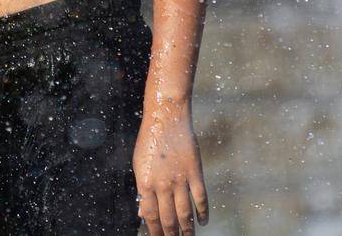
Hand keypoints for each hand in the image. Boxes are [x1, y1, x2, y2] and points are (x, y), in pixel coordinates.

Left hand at [134, 102, 208, 235]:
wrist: (166, 118)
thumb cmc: (150, 141)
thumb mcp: (139, 164)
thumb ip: (142, 189)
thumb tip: (143, 212)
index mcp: (145, 183)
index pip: (150, 216)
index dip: (154, 231)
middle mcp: (162, 184)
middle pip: (168, 219)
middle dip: (170, 235)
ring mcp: (180, 179)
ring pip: (185, 213)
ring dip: (187, 230)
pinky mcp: (195, 172)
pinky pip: (200, 198)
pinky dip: (202, 212)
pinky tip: (203, 222)